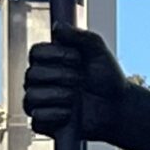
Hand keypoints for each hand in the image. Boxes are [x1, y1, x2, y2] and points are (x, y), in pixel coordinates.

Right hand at [21, 26, 127, 142]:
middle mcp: (42, 80)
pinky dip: (56, 115)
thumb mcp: (98, 50)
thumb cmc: (107, 77)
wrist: (118, 107)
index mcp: (51, 60)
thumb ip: (79, 36)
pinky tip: (70, 114)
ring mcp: (41, 102)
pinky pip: (37, 119)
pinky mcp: (44, 123)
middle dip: (60, 76)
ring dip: (58, 96)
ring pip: (31, 97)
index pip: (35, 53)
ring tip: (76, 97)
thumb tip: (57, 26)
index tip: (77, 58)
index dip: (54, 55)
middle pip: (31, 75)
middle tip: (81, 79)